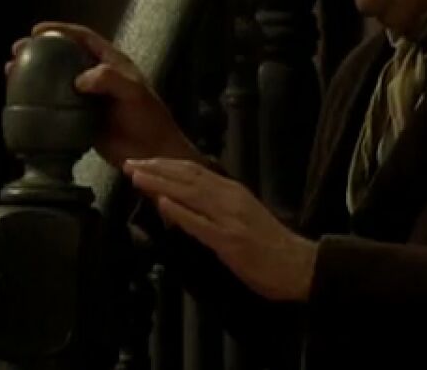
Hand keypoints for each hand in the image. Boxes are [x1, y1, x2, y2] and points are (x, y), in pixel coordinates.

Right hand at [6, 22, 196, 166]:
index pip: (85, 39)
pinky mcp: (79, 117)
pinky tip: (21, 100)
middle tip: (18, 50)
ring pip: (57, 80)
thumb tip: (78, 79)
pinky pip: (56, 104)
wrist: (151, 153)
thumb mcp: (134, 93)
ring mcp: (88, 98)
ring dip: (35, 74)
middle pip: (66, 56)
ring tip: (11, 70)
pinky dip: (38, 100)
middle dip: (41, 50)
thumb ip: (110, 79)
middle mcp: (98, 77)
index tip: (38, 30)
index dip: (62, 31)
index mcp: (113, 64)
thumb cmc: (148, 119)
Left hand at [123, 157, 317, 301]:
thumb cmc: (270, 244)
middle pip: (188, 177)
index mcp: (233, 192)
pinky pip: (199, 223)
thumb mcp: (243, 216)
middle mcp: (230, 198)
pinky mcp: (229, 240)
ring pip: (190, 194)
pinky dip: (179, 211)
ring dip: (161, 183)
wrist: (297, 264)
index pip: (195, 171)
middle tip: (129, 162)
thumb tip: (186, 200)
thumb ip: (217, 206)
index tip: (143, 161)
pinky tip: (161, 203)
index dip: (166, 164)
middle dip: (156, 169)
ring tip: (137, 175)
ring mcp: (229, 218)